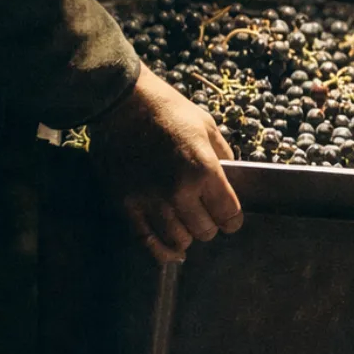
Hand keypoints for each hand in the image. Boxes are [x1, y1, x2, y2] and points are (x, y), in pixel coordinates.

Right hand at [88, 68, 243, 265]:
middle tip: (206, 215)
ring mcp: (150, 201)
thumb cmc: (167, 110)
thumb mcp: (206, 126)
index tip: (230, 216)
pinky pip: (148, 241)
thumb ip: (222, 158)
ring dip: (187, 236)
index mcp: (203, 170)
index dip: (232, 219)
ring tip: (187, 225)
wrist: (121, 102)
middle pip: (205, 231)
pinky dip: (162, 252)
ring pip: (179, 241)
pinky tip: (171, 252)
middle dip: (210, 225)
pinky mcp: (127, 205)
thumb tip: (230, 182)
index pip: (229, 215)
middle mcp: (178, 191)